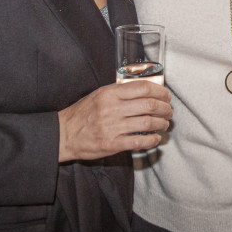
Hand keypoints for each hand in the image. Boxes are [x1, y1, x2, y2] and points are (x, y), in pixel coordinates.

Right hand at [58, 81, 172, 161]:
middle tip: (169, 111)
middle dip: (165, 108)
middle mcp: (112, 108)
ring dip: (161, 124)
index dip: (161, 92)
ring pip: (148, 123)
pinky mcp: (112, 144)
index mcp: (110, 93)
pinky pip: (139, 141)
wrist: (63, 134)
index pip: (144, 88)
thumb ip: (120, 92)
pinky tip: (155, 138)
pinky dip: (152, 140)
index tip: (166, 96)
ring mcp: (112, 127)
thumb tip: (145, 91)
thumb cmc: (82, 113)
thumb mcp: (99, 95)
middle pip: (150, 105)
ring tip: (164, 124)